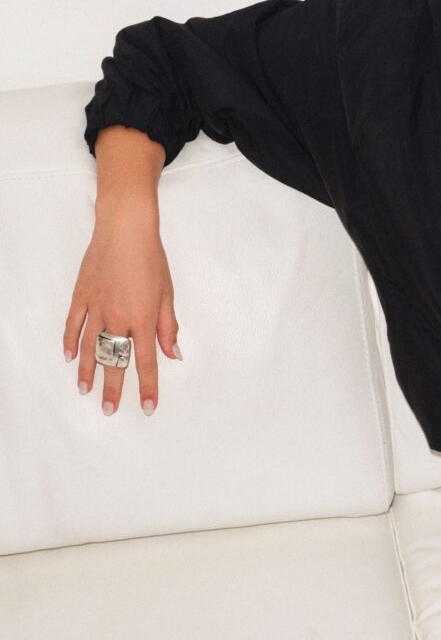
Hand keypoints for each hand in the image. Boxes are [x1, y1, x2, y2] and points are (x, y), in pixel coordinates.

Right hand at [64, 202, 181, 414]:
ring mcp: (96, 308)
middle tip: (110, 410)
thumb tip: (173, 354)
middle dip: (113, 389)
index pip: (147, 362)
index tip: (147, 406)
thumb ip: (168, 327)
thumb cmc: (150, 259)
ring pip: (89, 347)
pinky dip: (69, 342)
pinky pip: (73, 324)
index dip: (148, 387)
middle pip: (114, 361)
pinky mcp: (82, 296)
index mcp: (143, 320)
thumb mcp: (167, 294)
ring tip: (86, 390)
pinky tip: (68, 357)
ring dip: (88, 371)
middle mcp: (118, 318)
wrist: (125, 230)